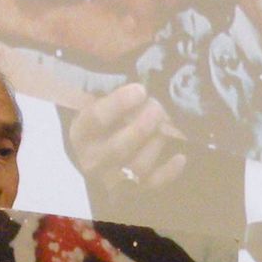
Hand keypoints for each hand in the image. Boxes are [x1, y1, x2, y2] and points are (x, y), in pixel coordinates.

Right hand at [62, 83, 186, 192]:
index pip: (96, 119)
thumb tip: (146, 68)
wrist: (100, 157)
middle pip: (119, 146)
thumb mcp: (101, 105)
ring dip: (158, 143)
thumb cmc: (106, 123)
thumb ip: (115, 92)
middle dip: (144, 125)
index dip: (119, 103)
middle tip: (159, 108)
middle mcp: (92, 159)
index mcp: (82, 132)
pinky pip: (153, 184)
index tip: (140, 89)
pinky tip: (180, 155)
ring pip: (138, 166)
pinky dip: (169, 171)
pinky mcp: (132, 193)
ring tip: (167, 125)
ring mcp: (112, 179)